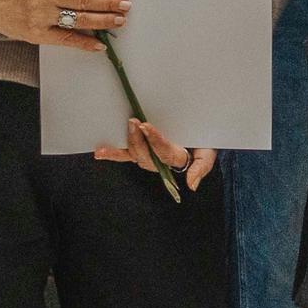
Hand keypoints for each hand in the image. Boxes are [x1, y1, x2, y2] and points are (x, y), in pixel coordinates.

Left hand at [96, 118, 216, 190]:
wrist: (200, 135)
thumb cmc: (204, 141)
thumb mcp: (209, 152)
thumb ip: (202, 167)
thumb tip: (191, 185)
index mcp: (178, 159)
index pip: (165, 152)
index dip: (155, 141)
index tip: (146, 127)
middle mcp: (160, 161)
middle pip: (146, 155)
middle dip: (138, 140)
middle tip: (133, 122)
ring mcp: (148, 157)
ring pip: (134, 155)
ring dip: (123, 147)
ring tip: (119, 134)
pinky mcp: (140, 151)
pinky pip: (125, 155)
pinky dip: (112, 154)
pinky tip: (99, 153)